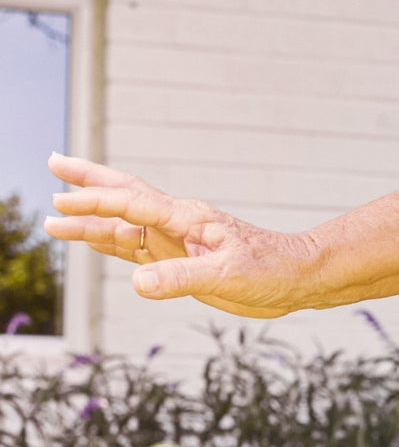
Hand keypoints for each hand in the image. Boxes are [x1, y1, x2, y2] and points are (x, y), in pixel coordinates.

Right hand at [44, 155, 320, 315]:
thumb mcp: (226, 276)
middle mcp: (177, 225)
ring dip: (90, 223)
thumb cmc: (271, 269)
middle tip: (52, 163)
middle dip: (87, 183)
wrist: (298, 276)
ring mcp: (177, 242)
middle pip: (123, 197)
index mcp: (187, 219)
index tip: (62, 203)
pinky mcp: (181, 262)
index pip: (132, 204)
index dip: (96, 203)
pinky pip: (138, 250)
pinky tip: (91, 241)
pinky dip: (111, 244)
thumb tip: (137, 283)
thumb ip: (180, 279)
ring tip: (53, 219)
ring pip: (124, 227)